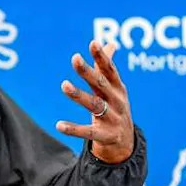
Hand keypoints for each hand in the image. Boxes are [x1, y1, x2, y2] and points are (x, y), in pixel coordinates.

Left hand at [56, 41, 134, 163]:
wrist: (125, 142)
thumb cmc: (115, 108)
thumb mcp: (114, 89)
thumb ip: (107, 68)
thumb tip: (110, 44)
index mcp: (118, 89)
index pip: (110, 70)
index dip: (102, 57)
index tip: (93, 43)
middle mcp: (117, 102)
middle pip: (101, 85)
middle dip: (89, 72)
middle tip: (75, 58)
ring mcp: (113, 119)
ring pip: (94, 105)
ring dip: (79, 95)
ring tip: (64, 85)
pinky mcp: (105, 136)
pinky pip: (88, 132)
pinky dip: (74, 129)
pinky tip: (59, 125)